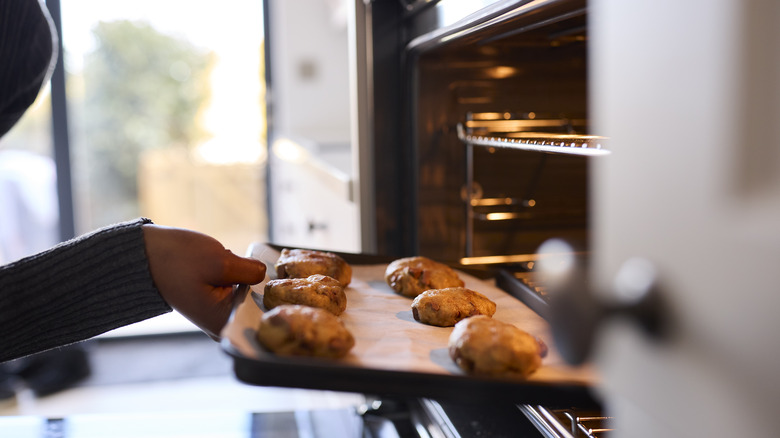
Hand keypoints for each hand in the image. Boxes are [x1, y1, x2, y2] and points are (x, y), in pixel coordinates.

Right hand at [142, 224, 265, 339]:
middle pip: (260, 304)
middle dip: (262, 283)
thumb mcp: (219, 262)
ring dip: (250, 276)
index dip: (276, 293)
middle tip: (255, 264)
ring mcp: (220, 312)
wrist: (144, 253)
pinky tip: (231, 262)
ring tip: (237, 261)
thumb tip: (266, 273)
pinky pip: (240, 286)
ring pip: (251, 292)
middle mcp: (223, 324)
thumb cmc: (176, 260)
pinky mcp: (217, 298)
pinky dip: (239, 273)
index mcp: (224, 323)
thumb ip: (250, 271)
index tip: (281, 278)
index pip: (266, 313)